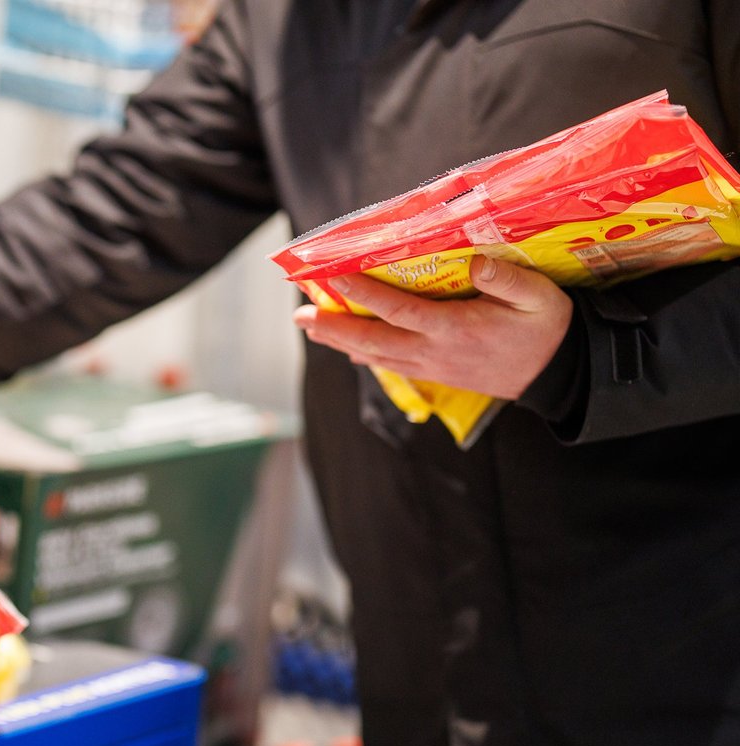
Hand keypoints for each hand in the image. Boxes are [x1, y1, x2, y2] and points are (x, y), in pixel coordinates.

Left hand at [292, 256, 572, 398]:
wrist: (556, 374)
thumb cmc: (546, 327)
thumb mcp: (540, 297)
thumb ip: (507, 280)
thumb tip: (476, 262)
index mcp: (454, 329)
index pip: (398, 309)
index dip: (363, 293)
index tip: (333, 276)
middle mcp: (434, 351)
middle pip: (373, 340)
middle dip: (334, 328)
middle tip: (299, 316)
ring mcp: (431, 366)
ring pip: (376, 355)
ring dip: (341, 342)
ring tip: (311, 328)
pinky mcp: (434, 373)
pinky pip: (391, 365)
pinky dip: (365, 355)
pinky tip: (348, 348)